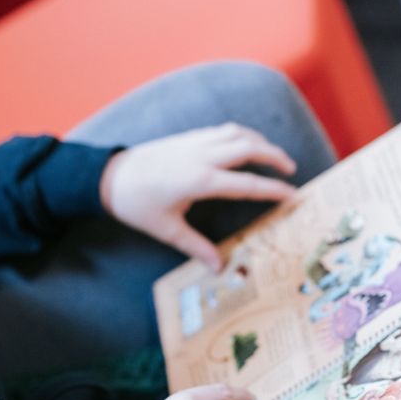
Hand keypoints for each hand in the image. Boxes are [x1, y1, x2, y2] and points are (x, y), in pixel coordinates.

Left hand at [99, 124, 295, 270]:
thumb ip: (196, 248)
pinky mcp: (186, 137)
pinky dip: (240, 134)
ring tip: (274, 155)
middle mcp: (201, 156)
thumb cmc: (136, 205)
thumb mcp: (167, 230)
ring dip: (259, 141)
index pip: (246, 183)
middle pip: (249, 148)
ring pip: (237, 133)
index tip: (292, 195)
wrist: (108, 176)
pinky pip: (222, 130)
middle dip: (274, 155)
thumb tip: (219, 269)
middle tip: (291, 169)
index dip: (272, 190)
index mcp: (200, 181)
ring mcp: (194, 143)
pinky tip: (246, 144)